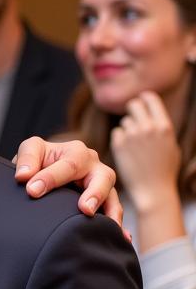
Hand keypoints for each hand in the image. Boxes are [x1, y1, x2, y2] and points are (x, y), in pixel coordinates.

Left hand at [14, 136, 122, 225]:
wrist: (42, 174)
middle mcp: (93, 167)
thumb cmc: (39, 160)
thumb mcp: (31, 150)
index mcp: (76, 152)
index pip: (68, 165)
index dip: (50, 178)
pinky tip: (120, 237)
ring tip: (107, 226)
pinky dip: (116, 225)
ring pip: (112, 197)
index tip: (33, 191)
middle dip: (95, 193)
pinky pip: (113, 213)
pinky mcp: (103, 202)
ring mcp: (101, 185)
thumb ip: (27, 159)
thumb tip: (23, 175)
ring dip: (110, 211)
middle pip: (103, 178)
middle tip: (85, 209)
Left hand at [111, 92, 180, 212]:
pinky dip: (120, 139)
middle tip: (133, 117)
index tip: (142, 99)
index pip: (151, 99)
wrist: (152, 190)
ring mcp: (132, 135)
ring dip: (128, 128)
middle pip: (134, 105)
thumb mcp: (170, 144)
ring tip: (136, 145)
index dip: (145, 98)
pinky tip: (127, 151)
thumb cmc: (164, 169)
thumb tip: (152, 113)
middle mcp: (148, 128)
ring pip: (125, 121)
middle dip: (133, 109)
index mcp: (164, 126)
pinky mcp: (118, 144)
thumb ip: (161, 127)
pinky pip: (117, 133)